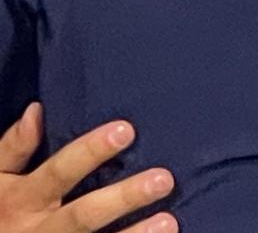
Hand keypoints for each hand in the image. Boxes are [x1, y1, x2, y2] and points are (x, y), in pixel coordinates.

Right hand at [0, 101, 177, 232]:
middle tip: (163, 179)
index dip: (90, 152)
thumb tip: (37, 109)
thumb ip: (13, 147)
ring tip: (169, 222)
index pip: (59, 172)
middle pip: (83, 215)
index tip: (126, 130)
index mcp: (21, 200)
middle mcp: (38, 230)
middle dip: (123, 199)